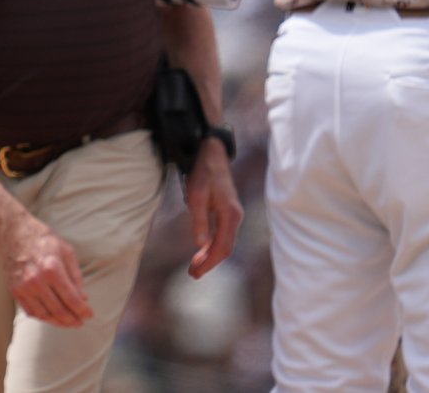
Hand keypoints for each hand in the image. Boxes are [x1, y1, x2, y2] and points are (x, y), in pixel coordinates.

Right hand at [0, 214, 93, 327]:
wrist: (13, 232)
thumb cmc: (42, 240)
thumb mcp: (66, 251)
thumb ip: (76, 276)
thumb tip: (83, 299)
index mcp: (52, 268)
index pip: (71, 298)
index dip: (83, 310)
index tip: (90, 315)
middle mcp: (36, 280)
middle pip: (59, 310)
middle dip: (73, 320)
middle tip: (81, 322)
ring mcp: (24, 287)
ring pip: (44, 315)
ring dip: (59, 322)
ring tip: (69, 323)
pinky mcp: (15, 291)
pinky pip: (31, 311)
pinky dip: (43, 317)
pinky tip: (53, 317)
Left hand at [182, 137, 243, 277]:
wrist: (212, 153)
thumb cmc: (203, 173)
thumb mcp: (196, 196)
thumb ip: (198, 219)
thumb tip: (199, 244)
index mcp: (230, 215)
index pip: (222, 247)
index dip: (209, 263)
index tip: (195, 273)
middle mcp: (235, 217)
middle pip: (225, 249)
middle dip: (209, 263)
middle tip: (192, 275)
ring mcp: (233, 215)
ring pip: (224, 243)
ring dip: (210, 256)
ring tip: (194, 267)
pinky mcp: (227, 212)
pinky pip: (222, 234)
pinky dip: (212, 245)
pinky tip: (201, 251)